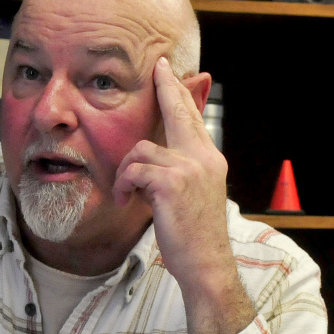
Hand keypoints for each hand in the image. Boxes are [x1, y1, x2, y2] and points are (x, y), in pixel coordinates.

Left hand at [114, 57, 253, 333]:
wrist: (205, 264)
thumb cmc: (193, 237)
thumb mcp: (190, 197)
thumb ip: (177, 172)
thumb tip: (151, 161)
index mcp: (209, 160)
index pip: (191, 117)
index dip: (178, 92)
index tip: (167, 71)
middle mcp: (203, 157)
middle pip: (177, 111)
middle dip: (165, 88)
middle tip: (157, 69)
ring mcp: (189, 167)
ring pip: (141, 150)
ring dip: (127, 174)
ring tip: (129, 196)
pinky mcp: (171, 182)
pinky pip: (134, 170)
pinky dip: (124, 187)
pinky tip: (128, 203)